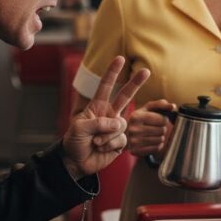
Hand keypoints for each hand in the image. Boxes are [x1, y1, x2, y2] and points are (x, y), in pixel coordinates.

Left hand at [61, 56, 148, 177]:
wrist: (77, 161)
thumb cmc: (75, 142)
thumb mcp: (80, 128)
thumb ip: (98, 122)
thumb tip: (118, 123)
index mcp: (97, 106)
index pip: (106, 86)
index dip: (112, 73)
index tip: (120, 59)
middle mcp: (109, 114)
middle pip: (125, 96)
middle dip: (136, 83)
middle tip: (146, 71)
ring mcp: (116, 128)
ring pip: (120, 126)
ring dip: (106, 136)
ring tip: (95, 143)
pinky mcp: (121, 142)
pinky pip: (121, 140)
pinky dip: (109, 145)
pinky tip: (101, 149)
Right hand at [126, 99, 175, 157]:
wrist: (125, 134)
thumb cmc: (140, 119)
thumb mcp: (147, 109)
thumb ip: (160, 104)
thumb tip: (172, 106)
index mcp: (136, 116)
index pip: (162, 119)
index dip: (164, 119)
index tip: (158, 119)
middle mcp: (133, 129)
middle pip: (162, 130)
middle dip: (161, 128)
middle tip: (154, 127)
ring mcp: (134, 141)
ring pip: (160, 140)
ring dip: (160, 137)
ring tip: (152, 134)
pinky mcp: (136, 151)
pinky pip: (156, 148)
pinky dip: (157, 145)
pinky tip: (151, 142)